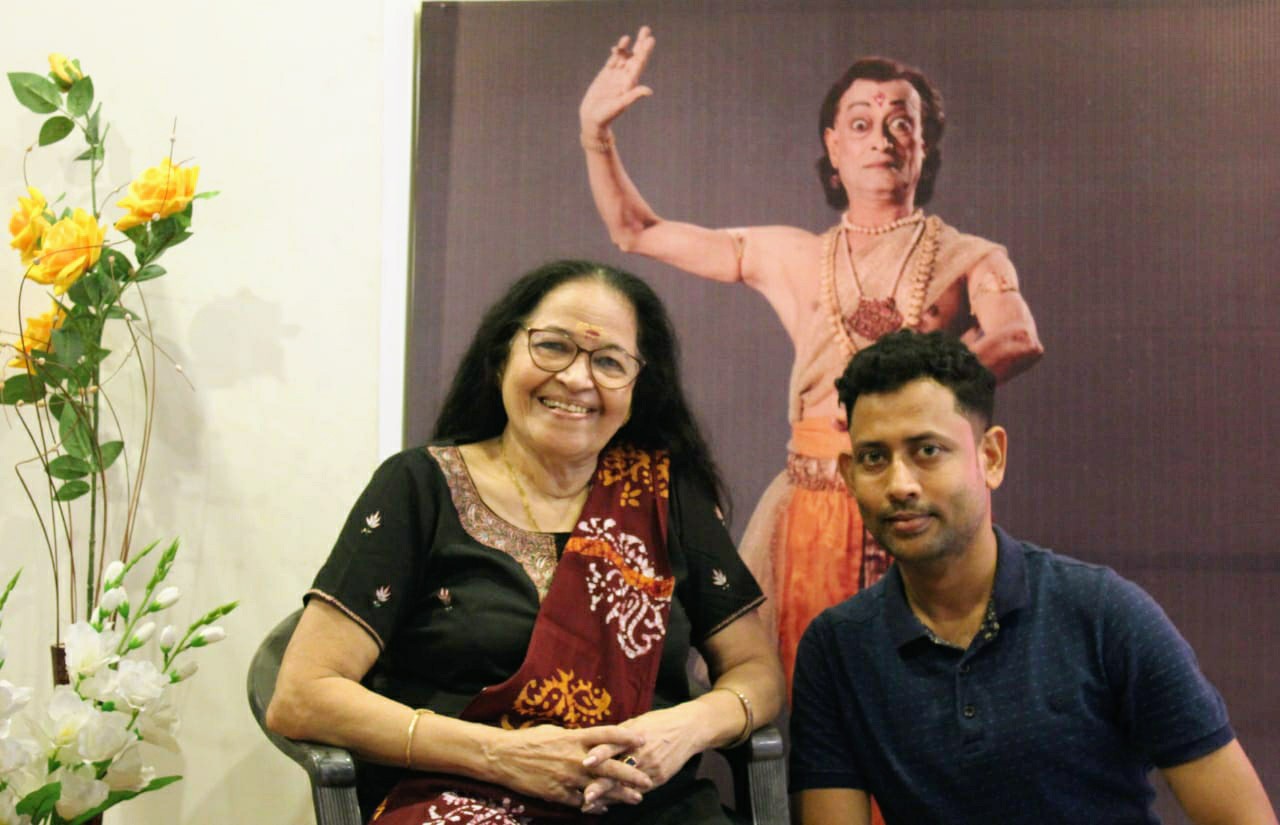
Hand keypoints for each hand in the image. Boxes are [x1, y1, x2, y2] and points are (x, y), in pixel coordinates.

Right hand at [486, 723, 648, 807]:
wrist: (504, 757)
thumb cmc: (529, 740)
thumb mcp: (555, 732)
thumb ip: (576, 737)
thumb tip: (592, 740)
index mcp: (574, 737)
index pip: (607, 735)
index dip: (627, 737)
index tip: (643, 739)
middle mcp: (575, 757)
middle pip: (611, 766)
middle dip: (632, 775)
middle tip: (648, 780)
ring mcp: (567, 777)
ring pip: (600, 788)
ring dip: (620, 795)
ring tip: (636, 799)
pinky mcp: (558, 793)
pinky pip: (582, 802)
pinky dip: (595, 805)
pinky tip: (605, 807)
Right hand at [579, 26, 655, 134]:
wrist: (592, 119)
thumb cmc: (606, 115)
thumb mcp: (620, 105)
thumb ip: (633, 95)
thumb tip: (649, 91)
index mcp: (630, 84)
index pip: (639, 64)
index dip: (645, 51)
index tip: (650, 39)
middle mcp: (625, 78)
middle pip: (635, 57)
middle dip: (641, 44)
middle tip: (646, 29)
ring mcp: (615, 76)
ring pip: (625, 57)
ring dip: (631, 45)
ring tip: (638, 33)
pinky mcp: (605, 75)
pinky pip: (613, 60)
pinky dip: (618, 52)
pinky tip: (622, 43)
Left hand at [579, 705, 702, 810]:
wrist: (689, 729)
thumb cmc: (659, 722)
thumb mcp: (638, 722)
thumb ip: (618, 735)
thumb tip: (595, 743)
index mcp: (633, 735)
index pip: (614, 745)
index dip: (600, 754)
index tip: (586, 762)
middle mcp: (642, 753)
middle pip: (618, 771)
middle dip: (602, 785)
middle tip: (586, 796)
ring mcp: (651, 768)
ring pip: (627, 786)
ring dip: (608, 796)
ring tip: (589, 805)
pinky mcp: (659, 778)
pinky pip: (639, 791)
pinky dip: (623, 797)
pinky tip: (609, 804)